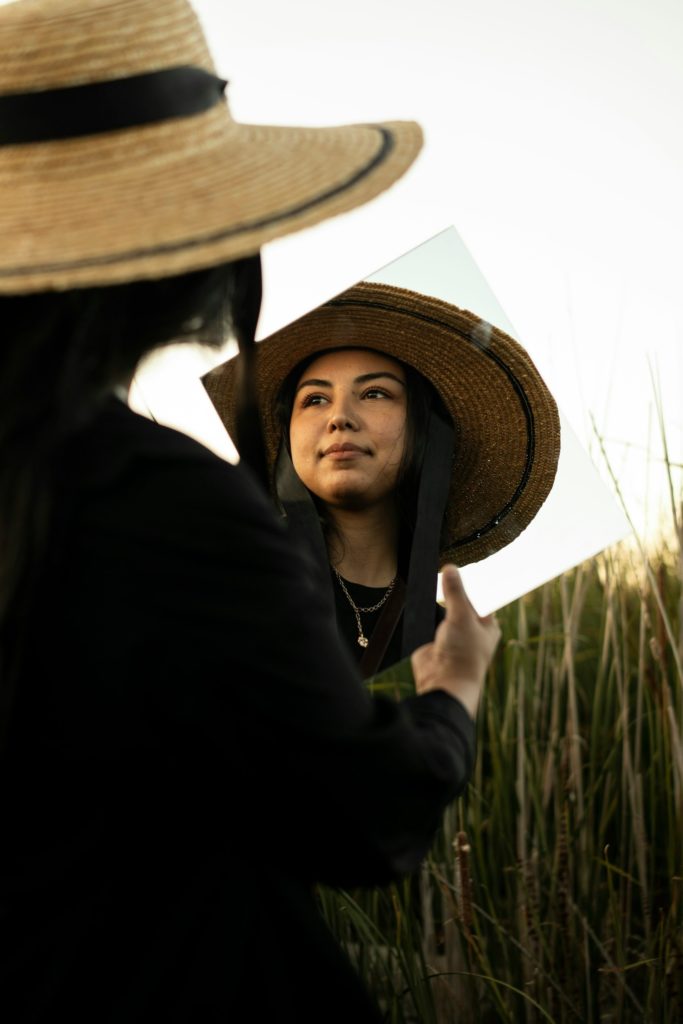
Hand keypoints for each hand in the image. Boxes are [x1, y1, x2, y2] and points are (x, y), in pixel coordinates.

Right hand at [411, 565, 500, 718]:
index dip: (477, 584)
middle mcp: (472, 631)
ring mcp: (453, 637)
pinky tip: (423, 602)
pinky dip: (427, 615)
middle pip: (463, 603)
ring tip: (434, 582)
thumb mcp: (461, 616)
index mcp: (488, 626)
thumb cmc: (463, 654)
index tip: (468, 566)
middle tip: (447, 571)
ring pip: (445, 612)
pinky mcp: (435, 642)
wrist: (442, 682)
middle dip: (454, 592)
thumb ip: (455, 592)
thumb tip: (450, 568)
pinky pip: (431, 622)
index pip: (485, 598)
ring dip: (439, 604)